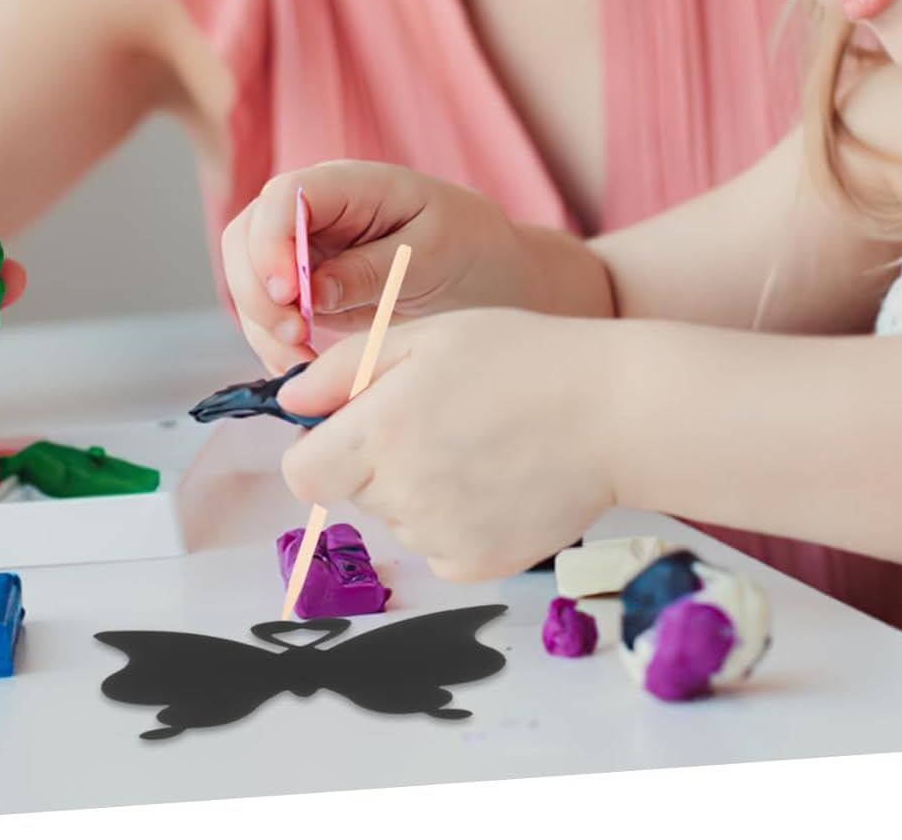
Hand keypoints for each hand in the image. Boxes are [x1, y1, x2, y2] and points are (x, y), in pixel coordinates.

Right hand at [222, 162, 537, 373]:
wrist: (490, 274)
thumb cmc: (470, 249)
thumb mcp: (432, 256)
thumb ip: (372, 269)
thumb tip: (312, 292)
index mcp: (351, 184)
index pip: (284, 196)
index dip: (272, 243)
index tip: (290, 295)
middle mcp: (314, 209)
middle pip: (247, 235)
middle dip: (257, 291)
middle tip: (295, 338)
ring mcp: (303, 247)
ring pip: (247, 276)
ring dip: (260, 323)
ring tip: (300, 361)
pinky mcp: (304, 286)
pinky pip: (266, 309)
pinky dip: (271, 340)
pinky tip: (300, 365)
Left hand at [274, 308, 618, 579]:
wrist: (614, 411)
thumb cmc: (521, 357)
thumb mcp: (425, 336)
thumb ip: (343, 369)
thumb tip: (287, 403)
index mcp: (381, 432)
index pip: (300, 474)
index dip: (319, 449)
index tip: (352, 427)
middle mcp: (404, 494)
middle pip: (353, 491)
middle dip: (375, 459)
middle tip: (436, 418)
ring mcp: (442, 537)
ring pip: (396, 519)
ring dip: (416, 489)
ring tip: (477, 442)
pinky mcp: (479, 566)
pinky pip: (437, 548)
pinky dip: (454, 520)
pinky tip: (496, 478)